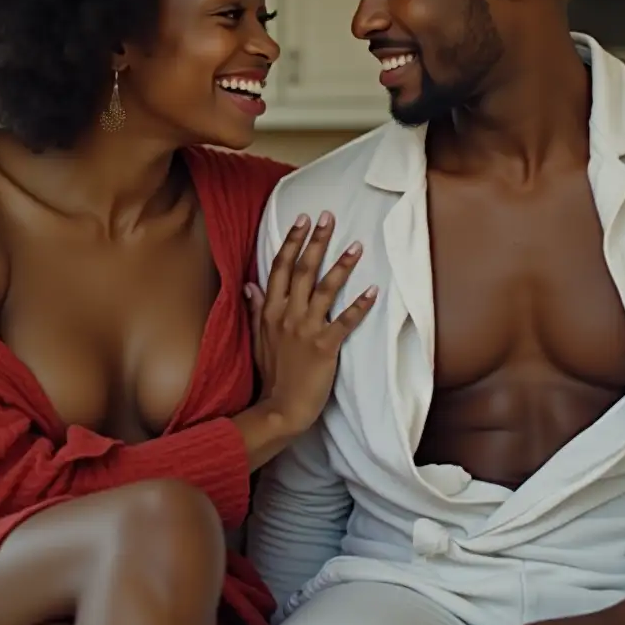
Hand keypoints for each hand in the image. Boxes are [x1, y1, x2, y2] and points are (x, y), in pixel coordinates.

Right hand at [245, 211, 376, 433]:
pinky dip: (360, 305)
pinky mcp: (325, 347)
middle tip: (329, 217)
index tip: (302, 220)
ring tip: (357, 246)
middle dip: (316, 241)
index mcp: (270, 311)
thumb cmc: (272, 374)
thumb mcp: (257, 338)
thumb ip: (255, 309)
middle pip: (302, 270)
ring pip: (324, 289)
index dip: (291, 242)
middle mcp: (287, 315)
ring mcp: (305, 330)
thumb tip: (250, 284)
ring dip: (342, 266)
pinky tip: (374, 290)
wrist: (280, 408)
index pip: (280, 268)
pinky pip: (345, 322)